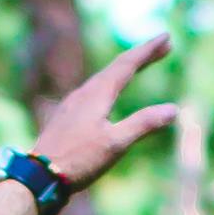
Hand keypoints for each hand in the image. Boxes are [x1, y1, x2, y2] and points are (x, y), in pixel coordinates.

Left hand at [28, 29, 173, 193]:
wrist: (39, 177)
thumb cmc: (78, 160)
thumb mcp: (115, 144)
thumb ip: (144, 124)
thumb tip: (174, 110)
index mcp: (97, 94)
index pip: (127, 65)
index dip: (148, 51)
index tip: (166, 37)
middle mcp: (84, 93)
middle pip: (116, 67)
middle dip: (140, 56)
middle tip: (162, 46)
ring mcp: (72, 104)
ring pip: (102, 78)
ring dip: (123, 70)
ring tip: (137, 66)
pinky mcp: (66, 117)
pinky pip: (92, 91)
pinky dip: (108, 85)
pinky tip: (105, 95)